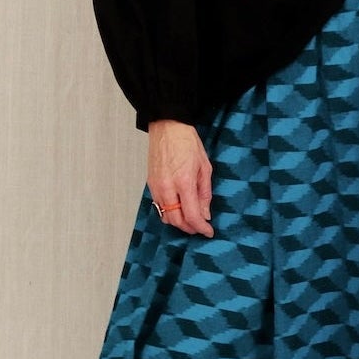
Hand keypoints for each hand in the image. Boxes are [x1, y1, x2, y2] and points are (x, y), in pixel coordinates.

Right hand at [146, 119, 213, 236]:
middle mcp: (167, 187)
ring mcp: (156, 187)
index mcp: (184, 182)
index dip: (201, 228)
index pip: (191, 215)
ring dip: (179, 222)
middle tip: (200, 228)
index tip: (208, 232)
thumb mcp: (204, 167)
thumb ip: (205, 193)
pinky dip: (169, 213)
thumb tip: (205, 214)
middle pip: (176, 221)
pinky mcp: (150, 184)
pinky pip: (159, 206)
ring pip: (165, 216)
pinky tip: (179, 209)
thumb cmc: (187, 143)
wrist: (167, 127)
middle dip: (189, 228)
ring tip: (191, 220)